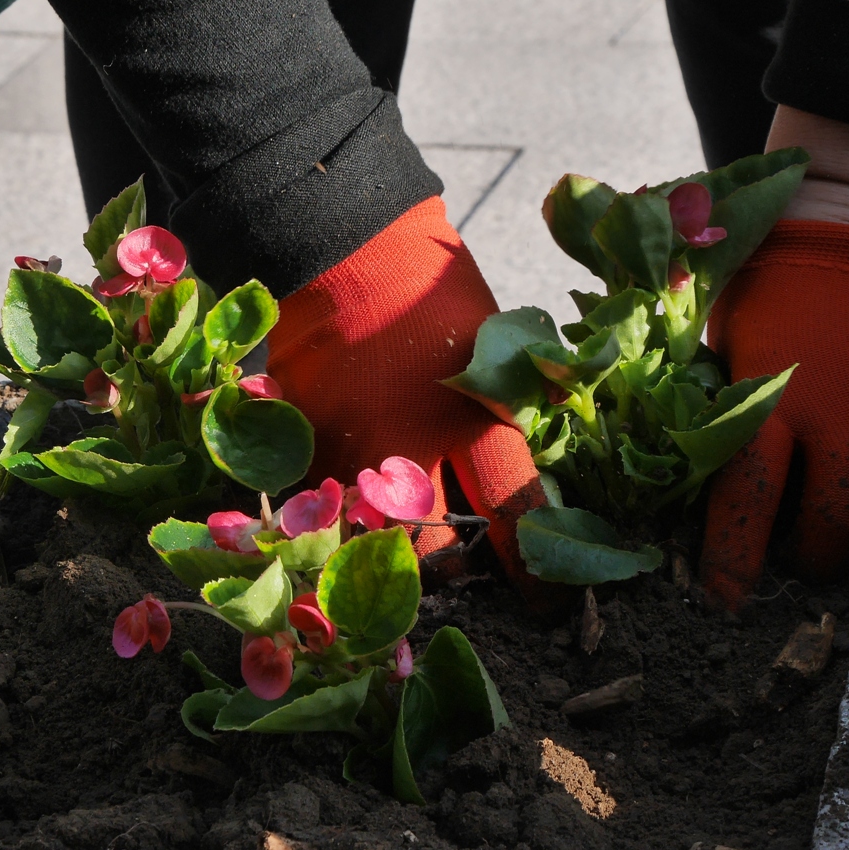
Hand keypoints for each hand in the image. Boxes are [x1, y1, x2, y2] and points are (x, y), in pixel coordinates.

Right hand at [267, 197, 545, 582]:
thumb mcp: (487, 346)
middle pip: (437, 553)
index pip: (516, 515)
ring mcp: (350, 454)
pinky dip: (341, 518)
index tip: (546, 603)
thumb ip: (500, 411)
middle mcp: (413, 451)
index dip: (532, 570)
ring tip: (404, 545)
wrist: (339, 246)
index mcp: (476, 419)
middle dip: (453, 572)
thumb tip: (514, 468)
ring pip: (373, 544)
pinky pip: (325, 509)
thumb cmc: (425, 288)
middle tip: (461, 570)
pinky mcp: (302, 448)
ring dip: (392, 552)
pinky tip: (353, 511)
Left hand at [699, 219, 848, 605]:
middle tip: (795, 564)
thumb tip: (692, 482)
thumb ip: (720, 421)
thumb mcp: (721, 356)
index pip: (749, 502)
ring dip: (845, 512)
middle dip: (815, 555)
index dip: (733, 559)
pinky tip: (848, 450)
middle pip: (837, 519)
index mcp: (771, 404)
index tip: (722, 598)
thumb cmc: (763, 291)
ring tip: (816, 504)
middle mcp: (840, 417)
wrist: (847, 231)